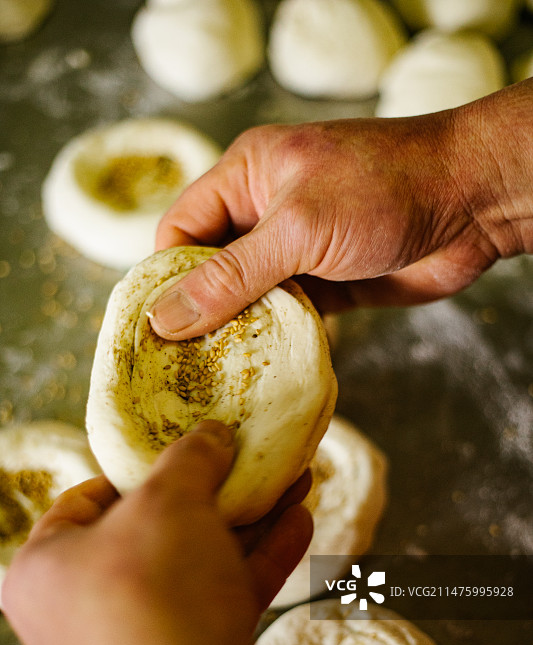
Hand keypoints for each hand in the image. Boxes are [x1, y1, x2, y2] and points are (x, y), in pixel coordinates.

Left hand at [2, 421, 324, 644]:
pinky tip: (299, 520)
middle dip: (212, 491)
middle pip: (156, 530)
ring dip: (249, 520)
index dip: (138, 466)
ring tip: (291, 479)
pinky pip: (225, 596)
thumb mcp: (169, 501)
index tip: (181, 445)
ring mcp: (144, 637)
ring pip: (200, 562)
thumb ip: (191, 458)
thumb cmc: (156, 598)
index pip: (87, 499)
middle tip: (247, 457)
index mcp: (50, 568)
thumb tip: (211, 434)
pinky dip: (262, 558)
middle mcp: (88, 607)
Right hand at [149, 79, 532, 340]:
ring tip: (214, 375)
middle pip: (211, 267)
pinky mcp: (327, 282)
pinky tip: (261, 367)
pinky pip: (285, 313)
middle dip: (198, 310)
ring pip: (247, 295)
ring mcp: (297, 249)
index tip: (155, 329)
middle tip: (180, 364)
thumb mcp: (298, 228)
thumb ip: (232, 275)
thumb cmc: (387, 189)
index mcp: (247, 175)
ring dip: (237, 329)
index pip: (181, 228)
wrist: (474, 203)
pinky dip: (275, 337)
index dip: (164, 276)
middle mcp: (266, 210)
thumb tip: (166, 316)